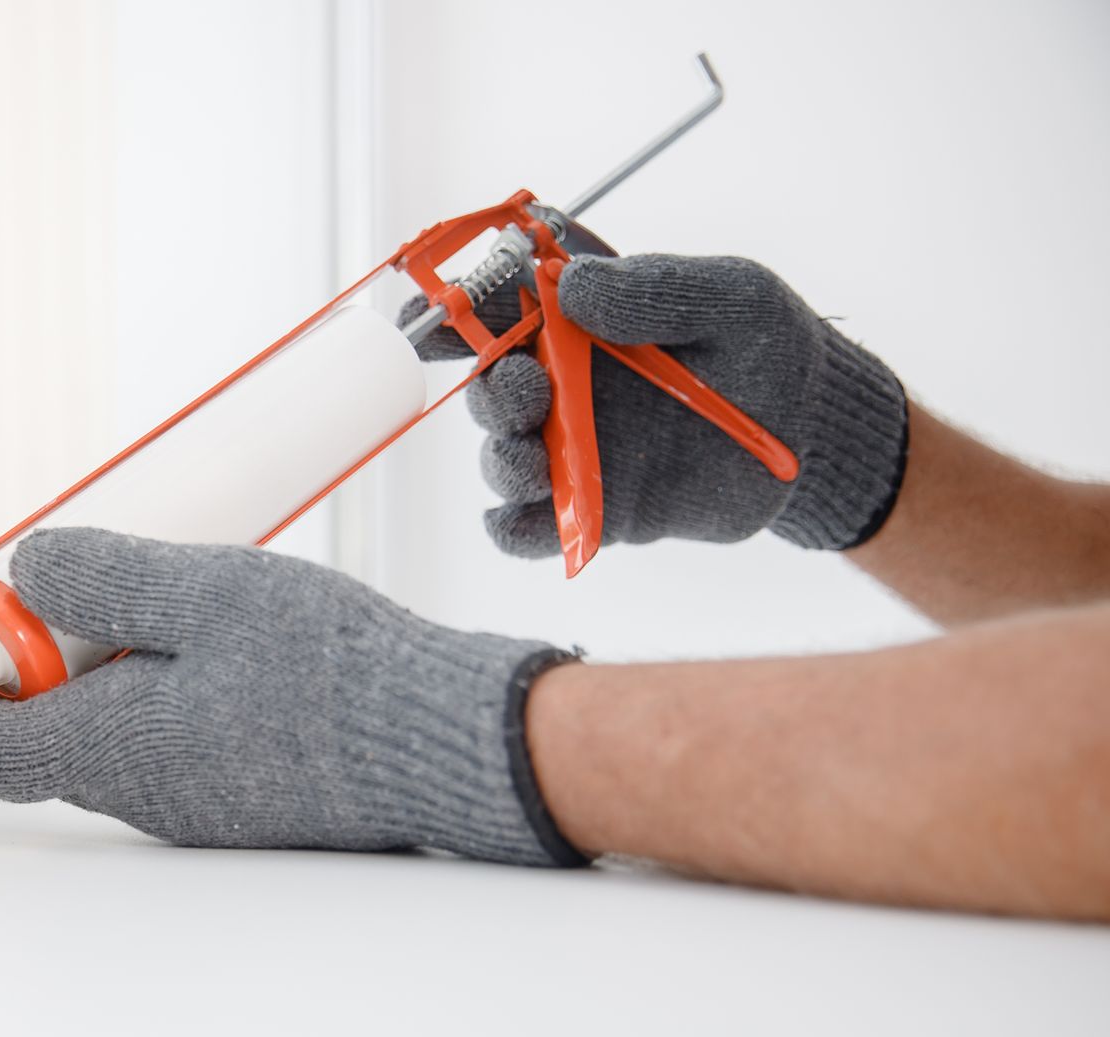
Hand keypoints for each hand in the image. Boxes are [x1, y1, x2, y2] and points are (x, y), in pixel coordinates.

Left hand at [0, 528, 585, 866]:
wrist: (448, 744)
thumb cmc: (339, 678)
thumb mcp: (211, 594)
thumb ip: (108, 581)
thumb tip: (33, 570)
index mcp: (114, 749)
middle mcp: (143, 792)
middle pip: (47, 729)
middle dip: (43, 655)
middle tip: (78, 583)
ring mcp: (194, 801)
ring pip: (114, 730)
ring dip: (113, 666)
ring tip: (171, 596)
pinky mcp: (240, 794)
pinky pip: (171, 740)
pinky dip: (166, 687)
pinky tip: (221, 639)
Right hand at [398, 254, 908, 557]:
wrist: (819, 440)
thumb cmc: (773, 352)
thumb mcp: (731, 298)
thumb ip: (656, 289)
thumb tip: (575, 287)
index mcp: (585, 322)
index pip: (500, 310)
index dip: (457, 313)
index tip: (435, 321)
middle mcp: (568, 385)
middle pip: (489, 389)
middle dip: (489, 393)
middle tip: (525, 391)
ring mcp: (577, 450)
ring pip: (502, 459)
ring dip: (502, 459)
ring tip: (535, 458)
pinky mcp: (594, 508)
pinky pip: (529, 529)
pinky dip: (514, 530)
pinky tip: (528, 518)